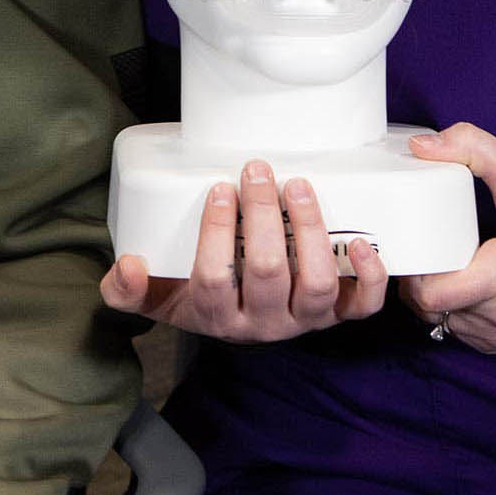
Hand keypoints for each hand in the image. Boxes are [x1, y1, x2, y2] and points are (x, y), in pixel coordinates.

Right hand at [99, 159, 388, 340]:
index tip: (218, 188)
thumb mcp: (155, 297)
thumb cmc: (193, 294)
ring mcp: (304, 320)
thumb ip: (125, 288)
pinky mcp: (338, 314)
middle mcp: (264, 325)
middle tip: (257, 170)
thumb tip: (128, 264)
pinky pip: (364, 306)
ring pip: (317, 285)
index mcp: (217, 318)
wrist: (236, 319)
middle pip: (267, 274)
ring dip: (310, 232)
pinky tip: (361, 240)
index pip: (214, 280)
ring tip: (298, 186)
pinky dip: (370, 276)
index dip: (216, 234)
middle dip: (262, 216)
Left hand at [397, 122, 495, 352]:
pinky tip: (454, 282)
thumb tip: (421, 147)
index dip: (411, 273)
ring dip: (431, 296)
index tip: (411, 245)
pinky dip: (450, 309)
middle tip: (417, 249)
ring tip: (433, 262)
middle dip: (414, 281)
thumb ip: (472, 147)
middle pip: (429, 310)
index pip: (433, 295)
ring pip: (440, 323)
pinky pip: (458, 330)